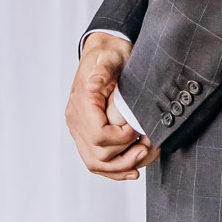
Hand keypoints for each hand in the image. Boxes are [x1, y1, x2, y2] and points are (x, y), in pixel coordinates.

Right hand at [67, 34, 152, 180]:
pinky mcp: (85, 134)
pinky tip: (130, 170)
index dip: (121, 139)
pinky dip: (112, 169)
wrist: (103, 51)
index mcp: (82, 101)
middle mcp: (75, 118)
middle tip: (146, 148)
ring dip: (119, 168)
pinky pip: (94, 159)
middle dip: (124, 158)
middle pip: (97, 155)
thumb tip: (95, 84)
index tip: (136, 128)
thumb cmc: (110, 54)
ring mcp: (78, 128)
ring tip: (140, 162)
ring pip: (94, 163)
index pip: (99, 135)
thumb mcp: (111, 57)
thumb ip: (103, 70)